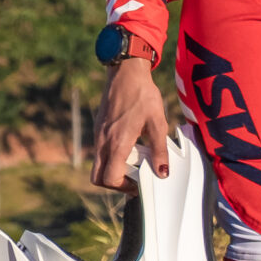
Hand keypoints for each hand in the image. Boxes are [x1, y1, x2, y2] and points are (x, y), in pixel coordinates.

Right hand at [92, 58, 171, 190]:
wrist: (126, 74)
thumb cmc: (143, 95)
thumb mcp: (157, 123)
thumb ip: (159, 150)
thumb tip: (162, 172)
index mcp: (116, 143)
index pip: (109, 178)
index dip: (123, 186)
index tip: (139, 183)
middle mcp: (102, 142)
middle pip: (97, 177)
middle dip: (114, 183)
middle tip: (134, 177)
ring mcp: (98, 135)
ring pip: (98, 165)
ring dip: (113, 169)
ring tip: (136, 160)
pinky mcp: (98, 129)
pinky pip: (100, 152)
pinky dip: (112, 157)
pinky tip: (131, 146)